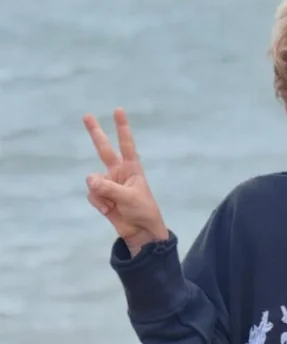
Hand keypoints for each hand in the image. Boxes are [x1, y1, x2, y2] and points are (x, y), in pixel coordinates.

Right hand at [83, 108, 168, 255]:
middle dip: (95, 133)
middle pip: (103, 149)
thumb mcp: (129, 198)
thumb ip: (109, 188)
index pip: (126, 144)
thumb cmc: (143, 212)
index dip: (122, 128)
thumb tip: (91, 183)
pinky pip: (92, 194)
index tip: (118, 110)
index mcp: (132, 168)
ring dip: (100, 192)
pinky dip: (98, 202)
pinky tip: (107, 210)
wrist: (140, 233)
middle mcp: (118, 172)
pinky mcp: (101, 196)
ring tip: (112, 203)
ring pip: (93, 180)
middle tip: (86, 116)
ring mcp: (108, 184)